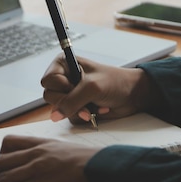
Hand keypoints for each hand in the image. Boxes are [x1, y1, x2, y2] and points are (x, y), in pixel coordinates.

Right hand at [41, 54, 158, 123]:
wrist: (133, 95)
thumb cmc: (115, 82)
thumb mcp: (91, 88)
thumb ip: (70, 101)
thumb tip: (54, 116)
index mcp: (64, 64)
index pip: (48, 81)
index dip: (61, 88)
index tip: (75, 87)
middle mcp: (64, 78)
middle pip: (50, 97)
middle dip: (70, 103)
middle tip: (86, 102)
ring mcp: (70, 94)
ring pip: (59, 110)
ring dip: (79, 111)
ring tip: (95, 107)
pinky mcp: (76, 107)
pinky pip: (70, 117)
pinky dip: (85, 116)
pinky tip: (98, 109)